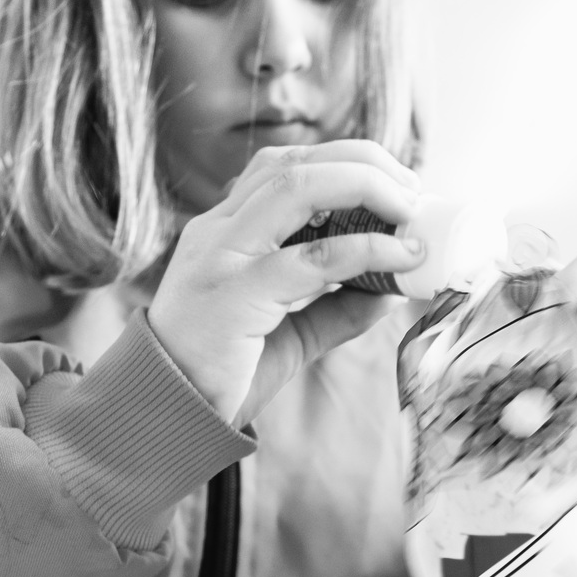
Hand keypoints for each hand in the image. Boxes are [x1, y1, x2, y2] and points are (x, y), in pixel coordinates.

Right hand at [147, 140, 425, 427]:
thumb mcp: (290, 333)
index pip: (283, 166)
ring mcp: (221, 256)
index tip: (394, 182)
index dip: (343, 161)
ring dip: (364, 185)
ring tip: (410, 208)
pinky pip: (310, 259)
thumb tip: (394, 290)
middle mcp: (218, 231)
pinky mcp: (233, 295)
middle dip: (362, 161)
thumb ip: (336, 309)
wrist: (163, 416)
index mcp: (224, 230)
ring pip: (297, 187)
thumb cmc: (221, 374)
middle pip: (294, 162)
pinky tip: (400, 257)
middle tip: (413, 188)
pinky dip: (365, 249)